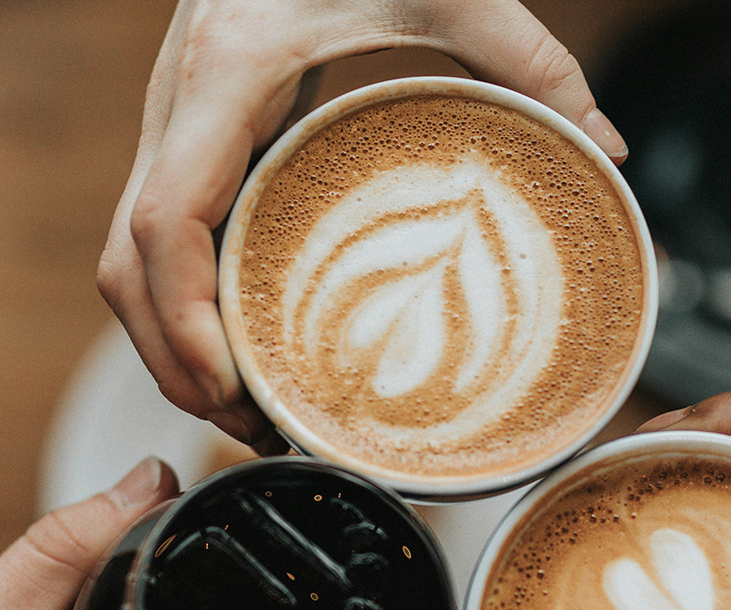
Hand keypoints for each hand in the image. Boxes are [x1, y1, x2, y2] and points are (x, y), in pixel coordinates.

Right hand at [98, 0, 627, 448]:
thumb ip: (532, 60)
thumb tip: (604, 148)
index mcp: (226, 74)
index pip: (163, 223)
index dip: (182, 321)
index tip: (230, 387)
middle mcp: (178, 104)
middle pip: (125, 266)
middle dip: (172, 362)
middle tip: (250, 428)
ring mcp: (173, 120)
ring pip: (126, 258)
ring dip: (170, 342)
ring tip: (246, 408)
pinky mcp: (192, 132)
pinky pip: (158, 235)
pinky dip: (183, 301)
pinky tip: (242, 339)